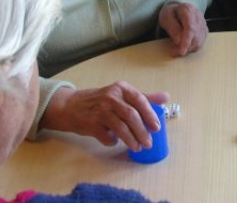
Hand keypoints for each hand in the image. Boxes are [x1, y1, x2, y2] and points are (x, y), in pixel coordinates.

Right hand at [40, 81, 169, 151]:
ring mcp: (99, 110)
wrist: (70, 106)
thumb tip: (166, 97)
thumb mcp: (121, 94)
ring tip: (137, 147)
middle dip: (142, 131)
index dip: (150, 115)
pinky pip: (106, 136)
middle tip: (148, 143)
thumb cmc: (101, 101)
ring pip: (120, 127)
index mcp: (121, 88)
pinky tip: (115, 142)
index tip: (157, 127)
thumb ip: (143, 97)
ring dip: (131, 140)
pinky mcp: (90, 123)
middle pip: (131, 116)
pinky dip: (113, 141)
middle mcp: (110, 97)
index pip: (140, 100)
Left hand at [159, 1, 207, 56]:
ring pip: (199, 42)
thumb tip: (179, 41)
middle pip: (196, 36)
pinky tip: (184, 46)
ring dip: (188, 49)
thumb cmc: (171, 13)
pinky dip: (192, 48)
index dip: (186, 41)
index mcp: (188, 10)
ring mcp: (203, 24)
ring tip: (177, 48)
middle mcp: (199, 16)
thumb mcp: (166, 17)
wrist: (178, 9)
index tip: (181, 52)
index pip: (190, 28)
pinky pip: (201, 43)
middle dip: (185, 47)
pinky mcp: (204, 31)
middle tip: (173, 51)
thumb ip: (172, 28)